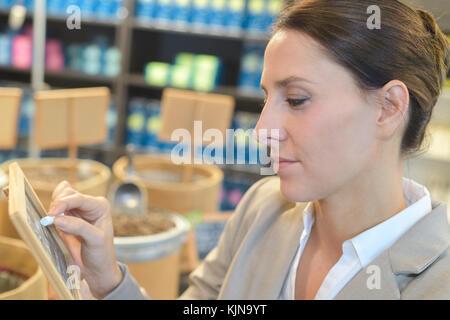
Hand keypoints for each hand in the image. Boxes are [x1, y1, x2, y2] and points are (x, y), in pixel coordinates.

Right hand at [48, 181, 121, 298]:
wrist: (96, 268)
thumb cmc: (101, 254)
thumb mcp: (95, 240)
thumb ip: (78, 227)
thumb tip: (57, 218)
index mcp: (100, 206)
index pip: (79, 198)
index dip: (63, 203)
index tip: (51, 214)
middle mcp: (90, 205)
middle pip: (67, 194)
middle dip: (57, 205)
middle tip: (50, 219)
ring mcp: (78, 210)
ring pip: (60, 198)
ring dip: (53, 207)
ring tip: (53, 221)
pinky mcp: (67, 218)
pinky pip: (55, 208)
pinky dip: (51, 211)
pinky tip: (51, 219)